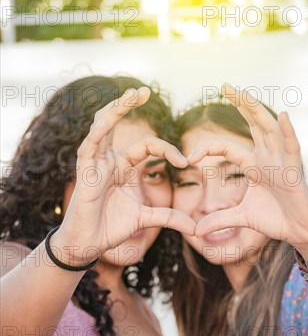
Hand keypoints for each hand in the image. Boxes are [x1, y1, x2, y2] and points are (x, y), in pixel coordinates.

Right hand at [55, 87, 194, 261]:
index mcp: (124, 167)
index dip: (167, 149)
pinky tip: (107, 120)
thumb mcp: (146, 219)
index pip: (148, 146)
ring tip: (131, 93)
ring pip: (102, 127)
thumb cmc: (111, 228)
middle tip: (145, 90)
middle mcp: (109, 160)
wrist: (88, 245)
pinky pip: (89, 147)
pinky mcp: (83, 171)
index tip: (186, 162)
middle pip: (118, 124)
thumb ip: (169, 218)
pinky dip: (98, 133)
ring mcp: (95, 163)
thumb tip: (195, 228)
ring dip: (116, 108)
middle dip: (128, 105)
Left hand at [192, 83, 307, 248]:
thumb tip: (195, 231)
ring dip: (256, 110)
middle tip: (225, 85)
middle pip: (253, 125)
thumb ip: (219, 220)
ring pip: (269, 130)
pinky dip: (288, 133)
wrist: (300, 233)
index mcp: (254, 165)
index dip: (207, 148)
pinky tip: (283, 116)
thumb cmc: (276, 220)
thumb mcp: (241, 217)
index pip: (227, 148)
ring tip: (243, 93)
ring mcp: (281, 162)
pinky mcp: (295, 172)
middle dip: (240, 104)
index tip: (189, 157)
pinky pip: (292, 148)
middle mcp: (267, 158)